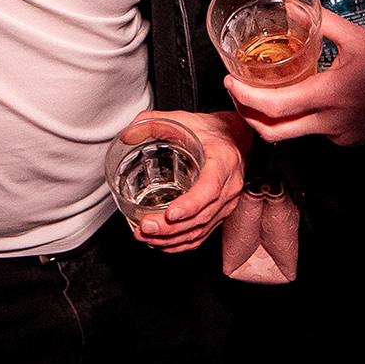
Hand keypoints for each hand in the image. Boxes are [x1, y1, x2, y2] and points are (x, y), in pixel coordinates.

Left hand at [132, 109, 246, 251]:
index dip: (190, 204)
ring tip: (146, 236)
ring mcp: (226, 204)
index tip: (170, 213)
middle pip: (202, 215)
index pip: (209, 188)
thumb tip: (128, 134)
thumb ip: (155, 123)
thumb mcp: (184, 119)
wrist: (236, 139)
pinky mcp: (221, 214)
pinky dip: (181, 244)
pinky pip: (202, 235)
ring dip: (172, 238)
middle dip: (171, 227)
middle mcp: (229, 186)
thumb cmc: (211, 130)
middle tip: (145, 227)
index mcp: (223, 161)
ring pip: (200, 229)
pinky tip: (163, 243)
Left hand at [224, 12, 364, 145]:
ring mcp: (340, 136)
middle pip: (274, 132)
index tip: (230, 82)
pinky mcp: (349, 141)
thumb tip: (292, 5)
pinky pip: (317, 132)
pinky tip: (307, 99)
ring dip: (274, 118)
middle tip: (237, 94)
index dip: (245, 98)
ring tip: (264, 94)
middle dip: (248, 115)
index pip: (275, 106)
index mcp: (330, 95)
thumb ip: (322, 22)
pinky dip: (303, 119)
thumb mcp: (359, 38)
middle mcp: (332, 123)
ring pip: (294, 135)